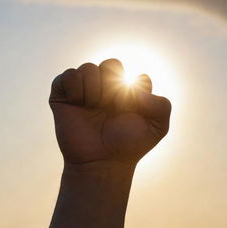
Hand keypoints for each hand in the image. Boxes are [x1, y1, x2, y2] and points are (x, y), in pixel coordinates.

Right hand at [49, 59, 170, 163]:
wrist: (101, 163)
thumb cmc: (128, 145)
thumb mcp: (157, 127)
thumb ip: (161, 104)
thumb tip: (137, 80)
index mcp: (126, 92)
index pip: (130, 73)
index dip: (132, 90)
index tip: (130, 110)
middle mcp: (106, 89)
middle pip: (110, 64)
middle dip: (112, 85)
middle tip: (112, 107)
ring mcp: (85, 92)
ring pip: (88, 68)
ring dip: (93, 88)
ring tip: (93, 107)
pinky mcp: (64, 96)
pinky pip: (68, 75)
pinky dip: (74, 87)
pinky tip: (78, 103)